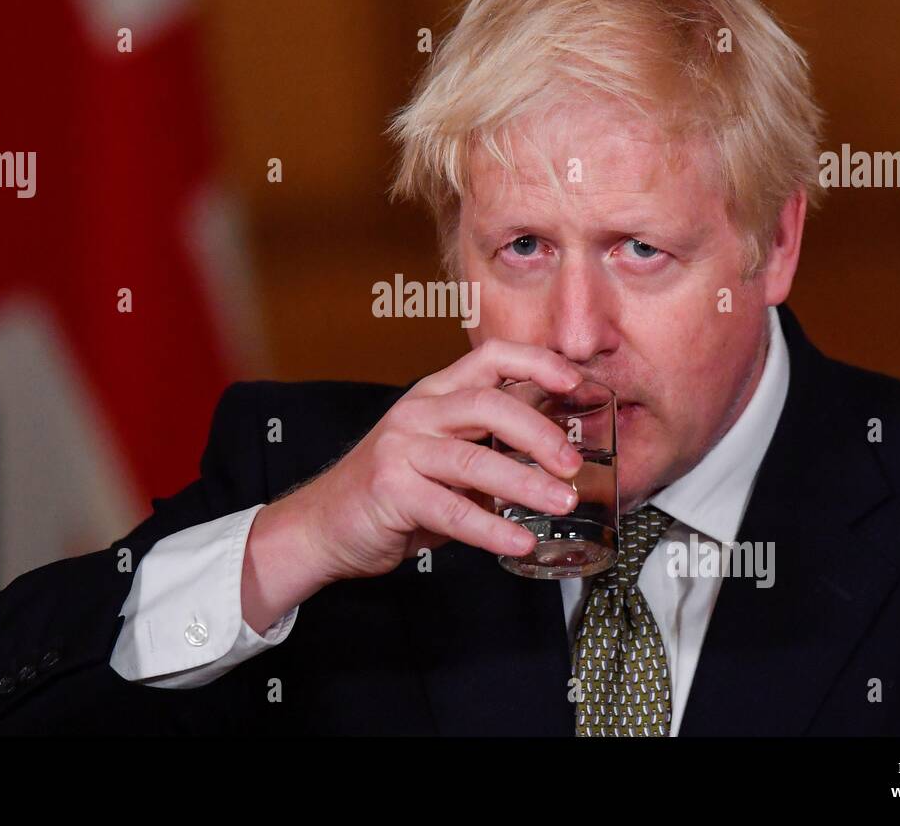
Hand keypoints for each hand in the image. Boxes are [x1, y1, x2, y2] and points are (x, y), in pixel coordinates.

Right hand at [278, 340, 584, 582]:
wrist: (323, 525)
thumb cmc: (392, 492)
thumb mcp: (443, 460)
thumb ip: (488, 453)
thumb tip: (557, 462)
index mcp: (435, 395)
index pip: (490, 358)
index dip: (537, 363)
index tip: (576, 382)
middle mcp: (418, 413)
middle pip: (489, 404)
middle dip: (540, 433)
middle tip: (573, 464)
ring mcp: (400, 449)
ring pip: (474, 458)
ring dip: (526, 484)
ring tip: (562, 503)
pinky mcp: (390, 490)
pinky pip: (451, 509)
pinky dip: (491, 529)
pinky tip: (519, 542)